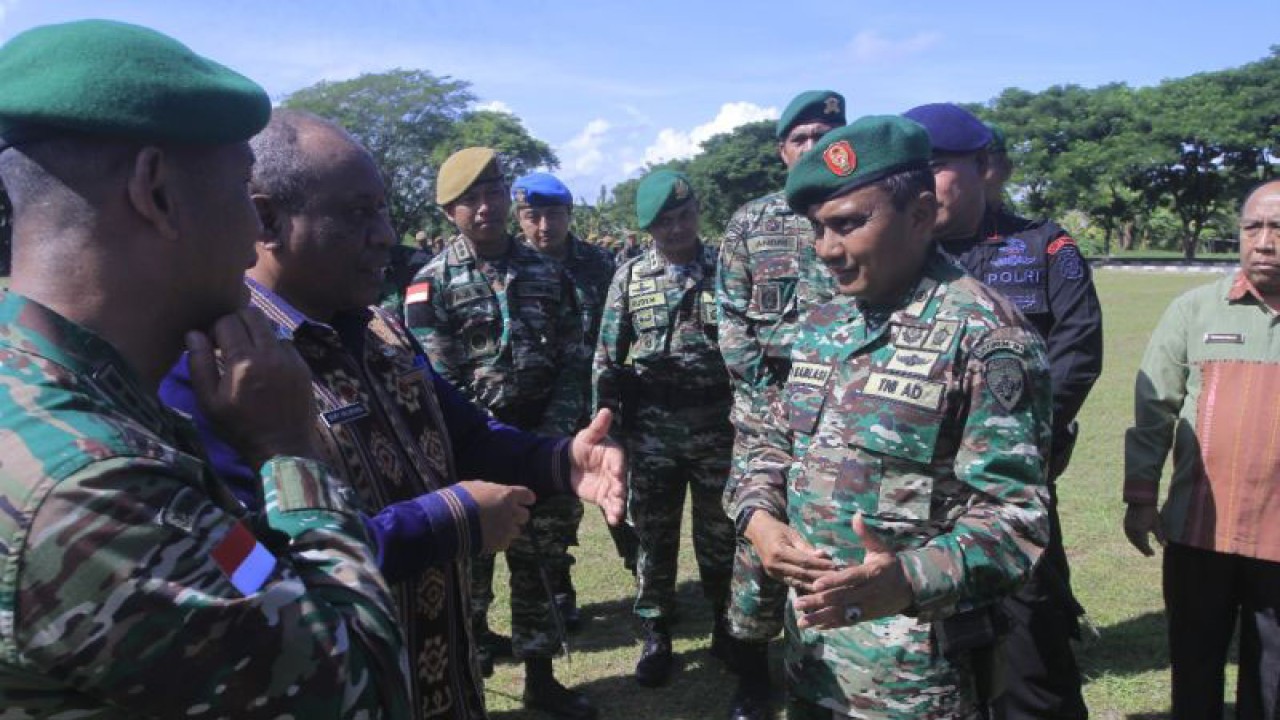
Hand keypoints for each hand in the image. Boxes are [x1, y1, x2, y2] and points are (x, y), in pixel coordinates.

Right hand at [187, 308, 316, 468]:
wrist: (282, 448)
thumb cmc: (239, 428)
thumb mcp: (209, 402)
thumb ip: (199, 365)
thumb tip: (194, 334)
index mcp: (243, 362)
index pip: (227, 321)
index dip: (215, 330)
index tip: (213, 346)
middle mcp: (269, 354)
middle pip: (252, 314)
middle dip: (237, 322)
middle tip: (230, 343)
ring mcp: (290, 359)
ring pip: (270, 327)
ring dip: (256, 334)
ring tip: (249, 355)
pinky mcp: (303, 366)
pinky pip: (286, 344)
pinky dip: (274, 348)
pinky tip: (268, 367)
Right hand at [457, 480, 535, 552]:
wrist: (449, 522)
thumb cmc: (459, 499)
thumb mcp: (474, 487)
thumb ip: (489, 490)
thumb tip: (493, 492)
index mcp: (507, 494)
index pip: (527, 495)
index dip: (526, 499)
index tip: (525, 501)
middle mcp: (511, 512)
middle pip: (524, 515)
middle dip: (516, 516)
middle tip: (505, 517)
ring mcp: (507, 529)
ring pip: (516, 531)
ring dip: (507, 530)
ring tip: (492, 529)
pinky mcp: (500, 544)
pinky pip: (505, 543)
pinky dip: (498, 541)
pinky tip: (486, 538)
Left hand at [569, 409, 625, 524]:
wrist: (569, 464)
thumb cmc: (580, 446)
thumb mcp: (587, 436)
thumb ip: (597, 427)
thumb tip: (606, 410)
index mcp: (613, 454)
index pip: (618, 460)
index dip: (617, 466)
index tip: (616, 473)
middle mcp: (615, 470)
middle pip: (620, 480)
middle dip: (620, 489)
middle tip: (618, 495)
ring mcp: (611, 484)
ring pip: (617, 495)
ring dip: (619, 504)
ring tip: (617, 513)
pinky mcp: (604, 496)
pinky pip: (610, 505)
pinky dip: (613, 513)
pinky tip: (614, 521)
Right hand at [742, 512, 834, 592]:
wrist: (757, 531)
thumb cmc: (778, 529)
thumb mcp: (792, 534)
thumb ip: (806, 547)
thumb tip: (823, 556)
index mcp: (778, 552)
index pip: (803, 561)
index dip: (820, 565)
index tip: (835, 566)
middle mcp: (774, 565)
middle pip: (802, 574)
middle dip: (820, 577)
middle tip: (837, 579)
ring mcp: (773, 573)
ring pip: (798, 582)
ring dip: (814, 585)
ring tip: (830, 586)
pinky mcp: (774, 577)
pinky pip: (792, 584)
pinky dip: (805, 587)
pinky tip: (817, 589)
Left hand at [793, 513, 912, 628]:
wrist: (910, 588)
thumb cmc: (890, 564)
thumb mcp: (881, 548)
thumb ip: (866, 534)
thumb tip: (856, 515)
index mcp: (871, 573)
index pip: (850, 578)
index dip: (833, 582)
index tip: (815, 584)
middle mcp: (869, 592)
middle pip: (842, 598)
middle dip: (819, 602)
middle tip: (798, 603)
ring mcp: (867, 607)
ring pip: (842, 614)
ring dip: (821, 618)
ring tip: (801, 622)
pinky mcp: (866, 616)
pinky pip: (847, 621)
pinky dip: (832, 624)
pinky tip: (815, 626)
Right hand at [1124, 503, 1164, 556]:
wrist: (1140, 501)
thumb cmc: (1151, 512)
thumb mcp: (1157, 524)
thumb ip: (1160, 536)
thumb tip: (1165, 545)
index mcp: (1140, 531)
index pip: (1144, 545)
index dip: (1148, 550)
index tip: (1153, 554)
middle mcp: (1132, 531)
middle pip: (1137, 544)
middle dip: (1143, 549)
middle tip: (1148, 554)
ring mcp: (1127, 527)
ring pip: (1132, 540)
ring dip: (1137, 545)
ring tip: (1143, 548)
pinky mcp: (1125, 524)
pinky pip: (1129, 535)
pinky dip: (1133, 539)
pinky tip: (1136, 540)